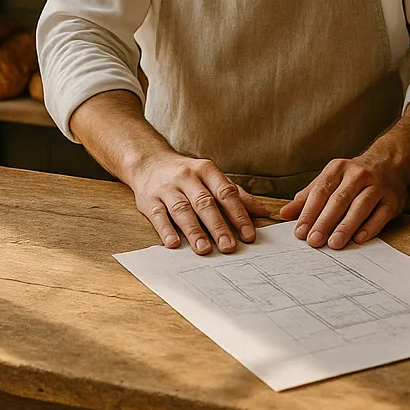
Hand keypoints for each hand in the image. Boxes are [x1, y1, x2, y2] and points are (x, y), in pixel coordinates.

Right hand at [127, 152, 266, 254]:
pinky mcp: (148, 199)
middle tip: (229, 247)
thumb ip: (236, 193)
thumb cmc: (186, 173)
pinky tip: (173, 243)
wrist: (148, 160)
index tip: (248, 234)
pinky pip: (158, 215)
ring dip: (194, 231)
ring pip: (182, 210)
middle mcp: (187, 177)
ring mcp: (167, 188)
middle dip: (218, 226)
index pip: (226, 192)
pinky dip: (166, 229)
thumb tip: (262, 211)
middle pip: (205, 203)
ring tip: (204, 249)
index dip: (238, 214)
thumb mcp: (211, 176)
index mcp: (206, 170)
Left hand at [280, 153, 409, 249]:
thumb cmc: (353, 176)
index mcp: (338, 169)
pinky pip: (380, 215)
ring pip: (360, 207)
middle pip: (338, 200)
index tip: (299, 231)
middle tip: (314, 241)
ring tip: (334, 243)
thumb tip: (285, 213)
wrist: (390, 162)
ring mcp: (377, 186)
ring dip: (346, 226)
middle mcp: (358, 175)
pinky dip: (370, 227)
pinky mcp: (392, 200)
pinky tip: (359, 239)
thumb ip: (308, 196)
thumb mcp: (330, 179)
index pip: (320, 192)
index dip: (309, 212)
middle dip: (325, 221)